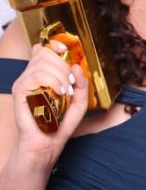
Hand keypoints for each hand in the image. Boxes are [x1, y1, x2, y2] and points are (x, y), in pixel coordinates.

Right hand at [11, 40, 88, 167]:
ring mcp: (24, 84)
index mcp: (43, 75)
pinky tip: (60, 92)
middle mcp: (31, 76)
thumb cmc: (60, 123)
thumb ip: (81, 83)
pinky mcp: (20, 93)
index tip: (66, 50)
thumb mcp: (79, 101)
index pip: (44, 50)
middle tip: (70, 83)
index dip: (55, 45)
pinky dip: (52, 81)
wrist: (47, 144)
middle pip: (45, 53)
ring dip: (60, 74)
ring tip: (65, 91)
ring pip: (42, 63)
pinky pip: (35, 76)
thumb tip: (76, 66)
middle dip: (63, 65)